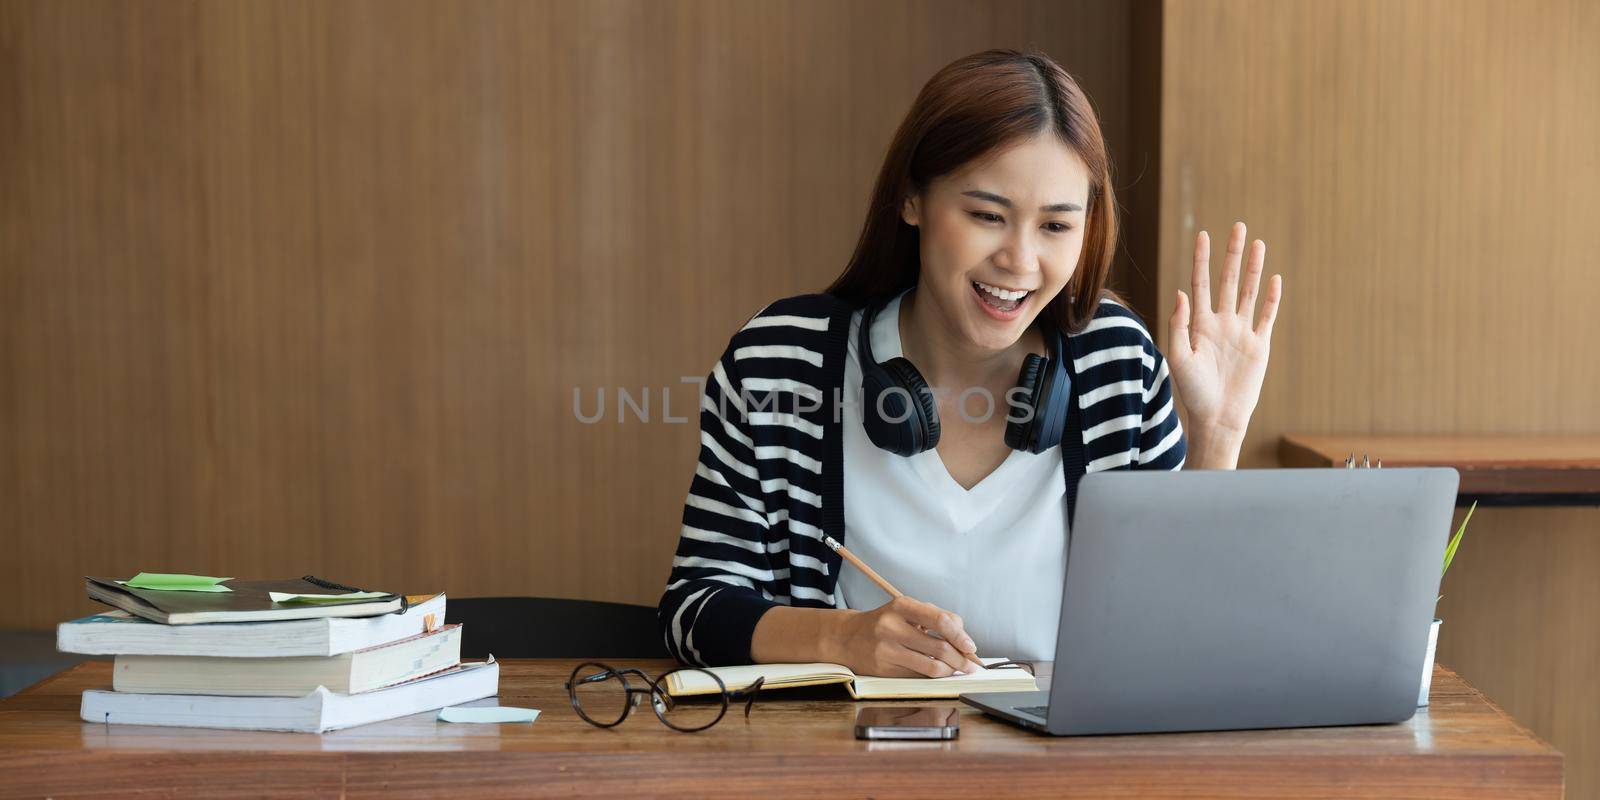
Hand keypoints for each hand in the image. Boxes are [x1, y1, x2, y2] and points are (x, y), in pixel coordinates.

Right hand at [828, 596, 983, 677]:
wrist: (847, 637)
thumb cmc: (885, 622)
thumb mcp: (907, 609)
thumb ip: (936, 617)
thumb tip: (963, 637)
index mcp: (902, 605)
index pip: (940, 621)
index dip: (960, 636)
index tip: (971, 647)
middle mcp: (892, 627)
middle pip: (939, 647)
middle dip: (961, 659)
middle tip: (971, 664)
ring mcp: (887, 650)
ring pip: (931, 667)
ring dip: (950, 671)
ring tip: (957, 669)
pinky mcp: (884, 669)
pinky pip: (918, 676)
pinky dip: (934, 676)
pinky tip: (938, 672)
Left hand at [1169, 221, 1283, 441]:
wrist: (1217, 417)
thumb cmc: (1193, 392)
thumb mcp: (1179, 358)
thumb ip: (1179, 325)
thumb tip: (1181, 292)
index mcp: (1199, 324)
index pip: (1200, 283)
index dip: (1201, 259)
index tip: (1202, 234)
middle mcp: (1221, 323)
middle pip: (1229, 280)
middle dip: (1232, 254)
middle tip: (1238, 227)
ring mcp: (1242, 332)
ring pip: (1250, 293)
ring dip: (1254, 268)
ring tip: (1258, 243)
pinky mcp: (1259, 345)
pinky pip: (1267, 317)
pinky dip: (1272, 298)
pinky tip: (1274, 278)